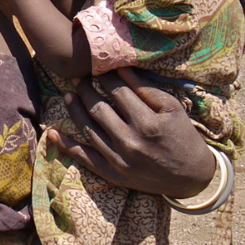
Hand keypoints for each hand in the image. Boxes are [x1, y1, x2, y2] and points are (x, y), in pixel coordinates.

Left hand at [46, 68, 213, 197]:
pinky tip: (52, 132)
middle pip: (98, 109)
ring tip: (67, 94)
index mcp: (148, 124)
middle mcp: (130, 142)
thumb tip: (120, 68)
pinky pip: (84, 158)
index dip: (105, 77)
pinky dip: (66, 145)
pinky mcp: (113, 174)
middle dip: (85, 90)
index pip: (118, 93)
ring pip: (88, 129)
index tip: (97, 67)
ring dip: (74, 109)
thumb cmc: (183, 137)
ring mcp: (119, 161)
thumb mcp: (172, 109)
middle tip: (76, 77)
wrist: (192, 178)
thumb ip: (145, 89)